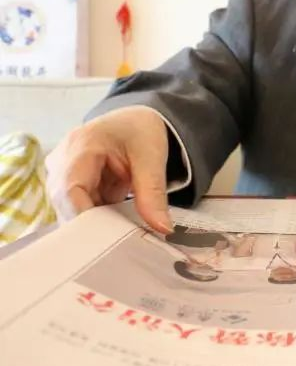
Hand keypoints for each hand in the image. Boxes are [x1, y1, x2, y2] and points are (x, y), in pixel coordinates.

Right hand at [45, 106, 172, 232]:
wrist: (134, 120)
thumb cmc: (140, 131)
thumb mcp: (152, 158)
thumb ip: (154, 194)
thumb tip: (163, 229)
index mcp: (81, 146)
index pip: (71, 190)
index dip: (85, 218)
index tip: (109, 240)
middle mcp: (62, 161)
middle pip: (67, 205)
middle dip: (93, 226)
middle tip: (123, 244)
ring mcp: (63, 174)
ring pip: (72, 211)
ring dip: (98, 224)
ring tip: (125, 235)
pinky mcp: (70, 186)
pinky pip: (81, 210)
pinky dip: (100, 219)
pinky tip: (118, 226)